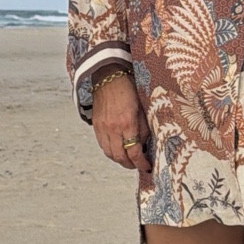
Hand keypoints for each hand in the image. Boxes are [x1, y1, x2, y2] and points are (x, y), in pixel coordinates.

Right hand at [92, 69, 151, 183]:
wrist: (108, 76)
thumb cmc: (129, 90)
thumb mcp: (142, 109)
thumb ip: (144, 129)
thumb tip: (144, 146)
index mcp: (127, 123)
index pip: (134, 152)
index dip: (141, 163)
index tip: (147, 167)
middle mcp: (113, 128)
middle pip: (120, 157)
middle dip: (130, 165)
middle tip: (138, 165)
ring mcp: (102, 127)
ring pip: (109, 154)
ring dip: (119, 160)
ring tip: (128, 159)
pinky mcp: (95, 125)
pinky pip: (102, 145)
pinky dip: (110, 151)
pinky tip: (118, 149)